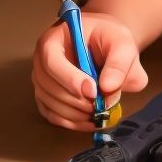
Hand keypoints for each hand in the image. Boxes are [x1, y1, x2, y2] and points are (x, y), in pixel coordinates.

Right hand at [31, 11, 148, 130]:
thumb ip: (119, 63)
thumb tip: (107, 87)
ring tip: (98, 113)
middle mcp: (41, 60)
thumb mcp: (121, 44)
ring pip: (49, 103)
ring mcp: (41, 80)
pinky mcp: (47, 96)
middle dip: (76, 101)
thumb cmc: (109, 40)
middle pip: (49, 86)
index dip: (70, 79)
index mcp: (54, 39)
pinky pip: (51, 114)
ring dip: (74, 114)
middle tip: (100, 106)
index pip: (52, 61)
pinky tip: (89, 121)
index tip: (93, 91)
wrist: (104, 45)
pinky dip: (70, 122)